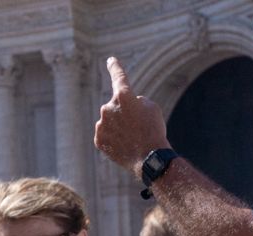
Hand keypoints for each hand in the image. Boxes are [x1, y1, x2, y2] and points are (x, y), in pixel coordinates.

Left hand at [95, 57, 169, 173]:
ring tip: (132, 138)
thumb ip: (135, 101)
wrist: (149, 158)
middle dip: (124, 113)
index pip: (118, 77)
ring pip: (109, 121)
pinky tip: (123, 145)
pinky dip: (113, 138)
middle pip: (115, 106)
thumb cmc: (154, 130)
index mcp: (123, 96)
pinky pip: (105, 134)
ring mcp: (101, 124)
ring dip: (118, 127)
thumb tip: (124, 107)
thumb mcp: (151, 108)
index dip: (115, 67)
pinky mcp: (98, 139)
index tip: (111, 60)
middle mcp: (108, 108)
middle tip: (137, 126)